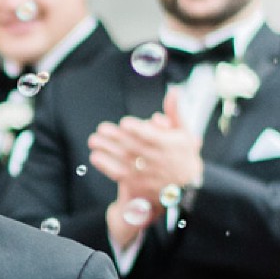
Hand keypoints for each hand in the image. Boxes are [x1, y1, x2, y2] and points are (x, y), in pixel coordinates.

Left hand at [88, 94, 204, 206]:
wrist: (185, 186)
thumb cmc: (183, 155)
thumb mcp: (185, 132)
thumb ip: (175, 112)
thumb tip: (173, 92)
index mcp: (166, 144)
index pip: (151, 136)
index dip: (137, 130)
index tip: (125, 123)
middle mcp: (154, 158)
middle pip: (133, 146)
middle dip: (115, 138)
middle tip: (101, 129)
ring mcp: (144, 171)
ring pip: (123, 159)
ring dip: (106, 150)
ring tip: (94, 141)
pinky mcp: (136, 182)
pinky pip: (118, 173)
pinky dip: (106, 165)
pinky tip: (95, 157)